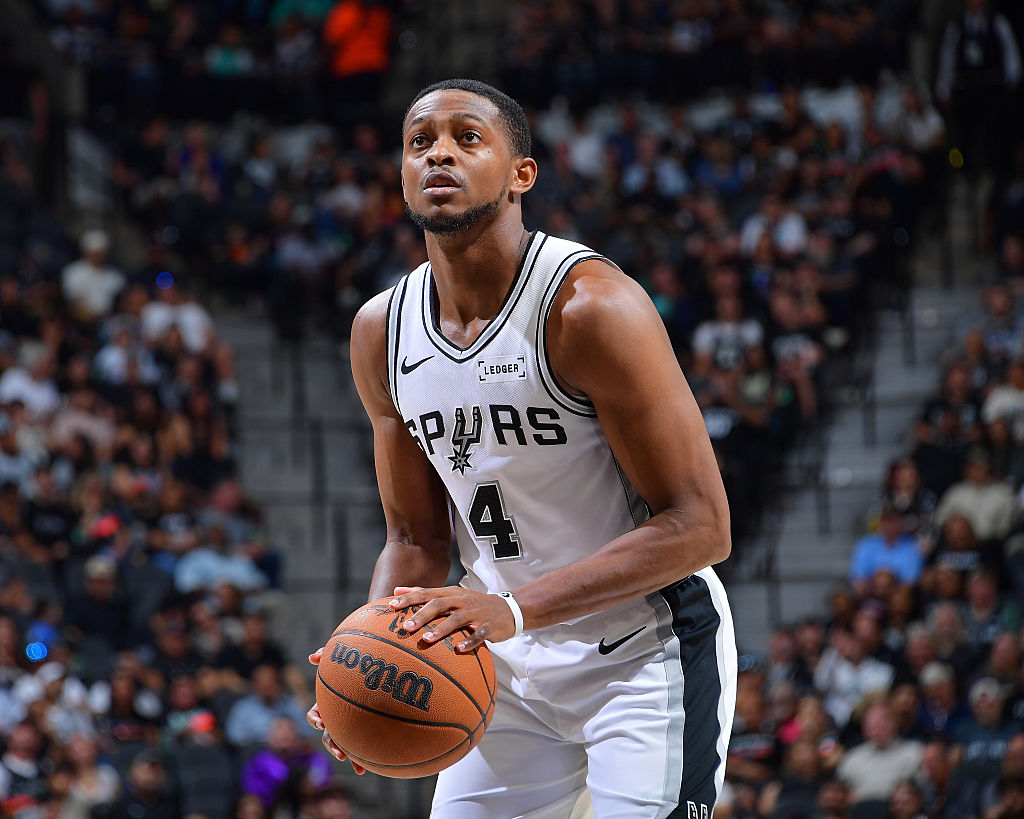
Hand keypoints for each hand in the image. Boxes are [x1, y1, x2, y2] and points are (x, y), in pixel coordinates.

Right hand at [306, 647, 364, 774]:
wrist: (376, 670)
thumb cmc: (354, 663)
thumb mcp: (339, 658)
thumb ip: (326, 655)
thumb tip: (312, 657)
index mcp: (328, 703)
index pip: (314, 714)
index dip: (314, 719)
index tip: (320, 722)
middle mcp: (336, 716)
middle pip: (328, 734)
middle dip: (332, 744)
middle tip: (340, 752)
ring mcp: (349, 724)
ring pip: (342, 743)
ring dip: (344, 753)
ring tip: (352, 762)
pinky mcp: (364, 730)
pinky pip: (360, 746)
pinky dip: (360, 758)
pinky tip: (365, 767)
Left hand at [389, 585, 516, 650]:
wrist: (508, 609)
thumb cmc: (472, 604)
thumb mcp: (451, 594)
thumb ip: (425, 593)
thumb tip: (396, 591)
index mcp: (451, 593)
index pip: (427, 593)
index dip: (410, 599)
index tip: (392, 606)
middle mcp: (462, 601)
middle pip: (440, 605)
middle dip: (422, 615)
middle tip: (406, 627)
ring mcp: (476, 613)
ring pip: (457, 619)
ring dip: (441, 629)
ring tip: (427, 639)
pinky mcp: (488, 626)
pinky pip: (478, 634)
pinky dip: (469, 642)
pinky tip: (458, 650)